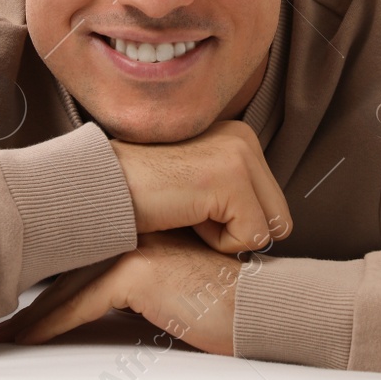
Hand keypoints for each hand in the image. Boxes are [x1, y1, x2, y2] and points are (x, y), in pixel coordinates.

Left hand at [0, 230, 251, 354]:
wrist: (264, 305)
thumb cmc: (233, 297)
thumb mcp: (183, 279)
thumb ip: (150, 276)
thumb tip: (113, 294)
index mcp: (150, 225)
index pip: (91, 245)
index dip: (58, 266)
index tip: (29, 289)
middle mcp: (140, 228)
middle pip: (76, 263)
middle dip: (38, 291)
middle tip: (7, 316)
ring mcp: (138, 245)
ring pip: (72, 282)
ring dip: (37, 312)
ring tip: (9, 332)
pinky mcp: (139, 271)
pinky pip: (83, 304)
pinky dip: (52, 324)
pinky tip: (28, 337)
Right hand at [109, 120, 292, 254]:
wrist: (102, 189)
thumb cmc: (143, 196)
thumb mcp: (197, 184)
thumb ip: (230, 193)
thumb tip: (272, 228)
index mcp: (239, 137)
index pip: (273, 205)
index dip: (235, 224)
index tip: (194, 209)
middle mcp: (245, 138)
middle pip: (279, 218)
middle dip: (237, 231)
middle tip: (191, 214)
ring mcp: (240, 156)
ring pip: (269, 230)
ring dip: (226, 238)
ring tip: (186, 213)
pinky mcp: (231, 179)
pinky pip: (251, 238)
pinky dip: (217, 242)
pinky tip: (183, 216)